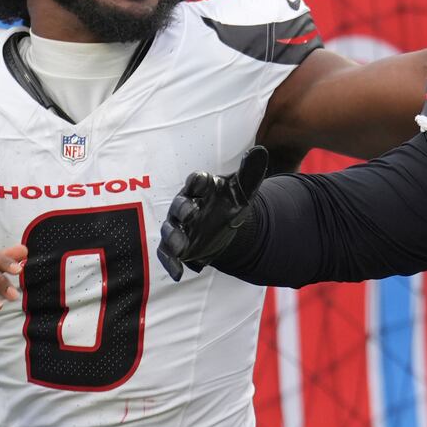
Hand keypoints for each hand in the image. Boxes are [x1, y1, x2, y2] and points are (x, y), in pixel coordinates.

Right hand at [157, 147, 267, 281]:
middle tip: (189, 214)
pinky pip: (167, 254)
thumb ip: (250, 172)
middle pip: (179, 205)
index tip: (200, 181)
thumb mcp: (244, 190)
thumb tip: (260, 151)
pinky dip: (171, 263)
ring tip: (181, 247)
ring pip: (170, 230)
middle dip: (182, 209)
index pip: (197, 181)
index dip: (198, 181)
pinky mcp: (176, 246)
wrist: (226, 227)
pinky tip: (177, 274)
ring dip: (174, 237)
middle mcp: (185, 205)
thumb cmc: (231, 202)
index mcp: (202, 188)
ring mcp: (179, 227)